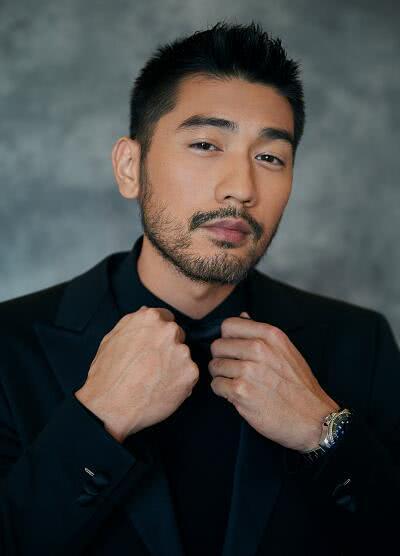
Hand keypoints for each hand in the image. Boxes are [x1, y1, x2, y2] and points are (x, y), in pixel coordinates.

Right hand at [75, 306, 198, 442]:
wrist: (110, 406)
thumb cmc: (106, 373)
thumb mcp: (113, 338)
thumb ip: (134, 322)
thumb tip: (146, 310)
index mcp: (150, 318)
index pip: (166, 319)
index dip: (158, 335)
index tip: (152, 348)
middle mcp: (169, 330)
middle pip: (177, 336)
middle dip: (168, 349)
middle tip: (152, 368)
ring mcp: (181, 351)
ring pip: (183, 357)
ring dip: (175, 367)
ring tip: (154, 382)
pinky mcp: (190, 372)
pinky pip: (190, 376)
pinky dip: (181, 383)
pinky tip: (162, 390)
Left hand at [208, 312, 339, 451]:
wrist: (313, 419)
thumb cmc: (300, 386)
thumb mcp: (286, 351)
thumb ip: (262, 334)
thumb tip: (243, 316)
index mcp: (270, 335)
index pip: (228, 325)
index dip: (227, 339)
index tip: (234, 350)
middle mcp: (258, 349)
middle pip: (217, 346)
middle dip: (221, 358)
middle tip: (233, 370)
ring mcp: (248, 370)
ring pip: (214, 366)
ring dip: (221, 376)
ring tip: (237, 383)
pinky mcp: (241, 392)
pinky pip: (216, 385)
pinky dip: (223, 391)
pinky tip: (237, 395)